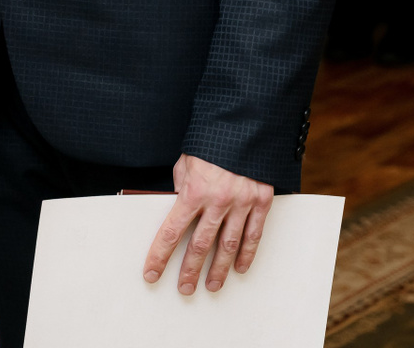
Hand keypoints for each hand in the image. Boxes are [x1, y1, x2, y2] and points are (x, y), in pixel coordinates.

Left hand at [143, 155, 273, 294]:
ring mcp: (241, 203)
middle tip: (184, 289)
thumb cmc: (209, 143)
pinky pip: (254, 234)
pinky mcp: (261, 201)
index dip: (160, 255)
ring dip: (219, 270)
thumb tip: (178, 207)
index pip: (171, 231)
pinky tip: (240, 268)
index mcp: (193, 191)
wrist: (245, 125)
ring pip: (228, 246)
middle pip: (200, 245)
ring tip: (212, 286)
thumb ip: (182, 188)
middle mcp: (217, 201)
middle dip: (190, 271)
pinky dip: (247, 254)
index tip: (152, 273)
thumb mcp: (186, 163)